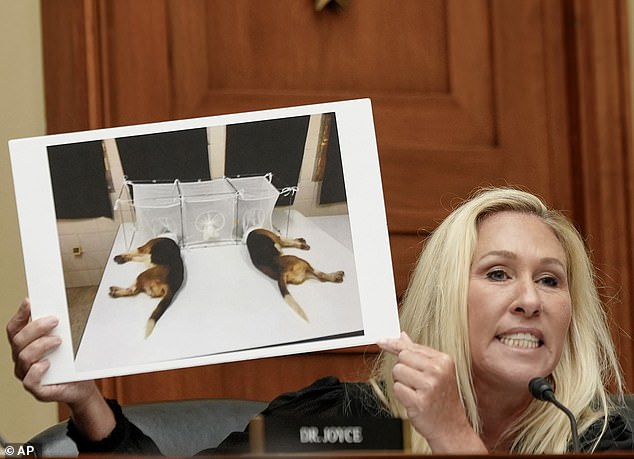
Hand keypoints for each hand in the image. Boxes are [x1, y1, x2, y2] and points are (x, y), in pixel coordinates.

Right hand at [7, 299, 114, 439]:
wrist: (82, 385)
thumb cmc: (72, 363)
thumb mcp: (67, 341)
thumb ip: (59, 328)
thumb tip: (60, 309)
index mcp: (26, 346)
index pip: (14, 329)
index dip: (20, 315)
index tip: (29, 301)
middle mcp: (22, 360)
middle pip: (18, 340)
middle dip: (36, 327)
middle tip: (55, 321)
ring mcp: (27, 375)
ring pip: (24, 357)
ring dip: (41, 345)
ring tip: (58, 341)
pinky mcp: (37, 390)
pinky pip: (29, 380)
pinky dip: (37, 370)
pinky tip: (47, 363)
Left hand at [377, 332, 485, 452]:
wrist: (451, 427)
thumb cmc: (442, 400)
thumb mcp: (436, 372)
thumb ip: (418, 354)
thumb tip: (403, 336)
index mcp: (443, 360)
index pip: (411, 347)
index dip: (394, 344)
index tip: (381, 341)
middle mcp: (438, 370)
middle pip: (402, 357)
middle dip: (403, 370)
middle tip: (415, 382)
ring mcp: (429, 385)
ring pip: (397, 372)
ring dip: (401, 383)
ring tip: (416, 392)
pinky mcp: (419, 400)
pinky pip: (397, 388)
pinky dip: (401, 395)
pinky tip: (414, 401)